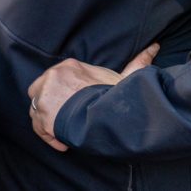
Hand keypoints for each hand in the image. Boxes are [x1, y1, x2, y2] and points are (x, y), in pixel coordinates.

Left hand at [27, 43, 159, 151]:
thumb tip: (154, 47)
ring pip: (37, 109)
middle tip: (67, 120)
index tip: (76, 108)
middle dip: (52, 106)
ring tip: (66, 132)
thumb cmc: (117, 96)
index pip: (55, 79)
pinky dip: (49, 137)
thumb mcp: (126, 76)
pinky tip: (64, 143)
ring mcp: (45, 93)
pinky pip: (38, 126)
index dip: (64, 97)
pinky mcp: (42, 112)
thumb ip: (136, 62)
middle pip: (40, 91)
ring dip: (50, 123)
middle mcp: (53, 76)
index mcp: (69, 66)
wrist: (108, 113)